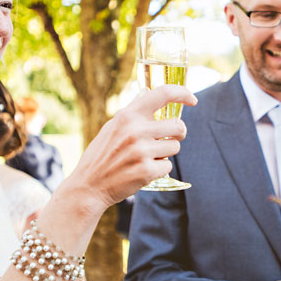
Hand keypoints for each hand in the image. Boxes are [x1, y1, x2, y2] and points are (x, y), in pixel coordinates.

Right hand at [58, 85, 196, 209]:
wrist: (88, 186)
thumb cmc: (102, 156)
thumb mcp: (112, 127)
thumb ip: (132, 113)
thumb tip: (147, 94)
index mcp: (127, 115)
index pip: (162, 93)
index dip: (182, 93)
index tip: (192, 99)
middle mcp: (135, 130)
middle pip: (178, 126)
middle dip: (177, 134)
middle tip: (166, 140)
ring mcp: (141, 151)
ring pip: (175, 147)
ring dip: (165, 153)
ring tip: (146, 158)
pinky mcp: (146, 170)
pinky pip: (168, 166)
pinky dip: (159, 169)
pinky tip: (142, 171)